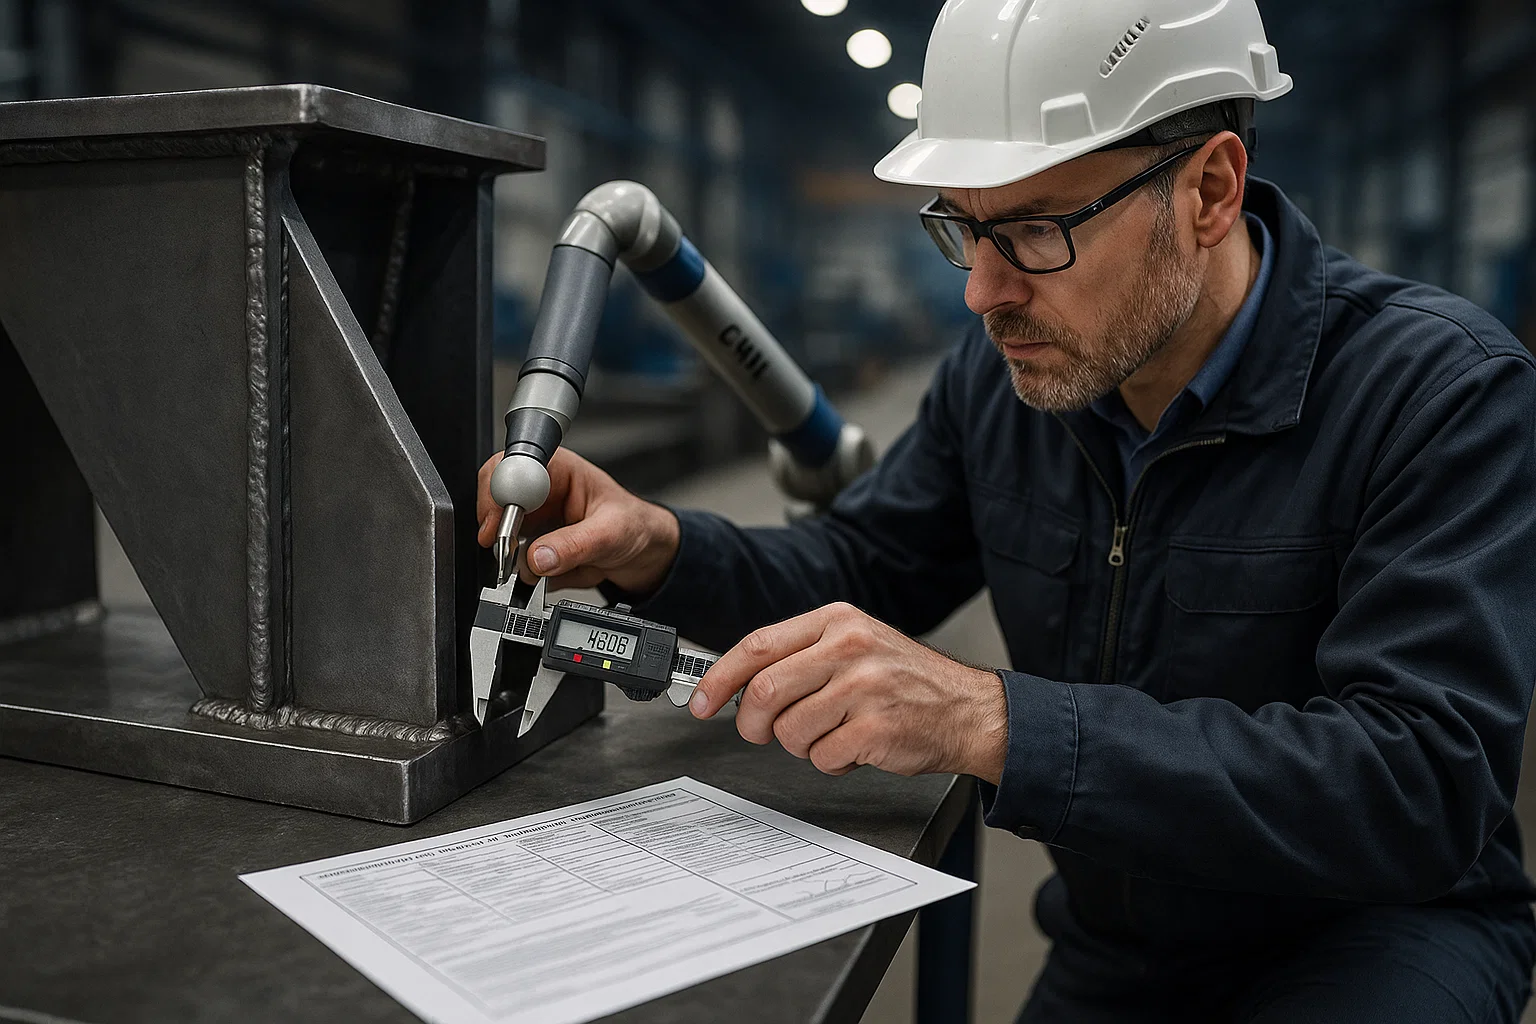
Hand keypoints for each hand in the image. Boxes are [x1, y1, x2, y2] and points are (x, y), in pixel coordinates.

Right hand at [476, 449, 680, 595]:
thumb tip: (537, 558)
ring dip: (513, 557)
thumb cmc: (634, 526)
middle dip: (499, 530)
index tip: (499, 525)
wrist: (643, 552)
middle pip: (495, 500)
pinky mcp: (532, 543)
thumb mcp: (611, 534)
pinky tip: (552, 572)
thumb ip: (574, 545)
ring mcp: (534, 518)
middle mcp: (541, 490)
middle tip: (510, 554)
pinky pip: (513, 560)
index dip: (499, 494)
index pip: (513, 467)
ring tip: (544, 568)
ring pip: (499, 534)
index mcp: (559, 470)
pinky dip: (525, 573)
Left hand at [692, 603, 1008, 783]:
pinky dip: (831, 762)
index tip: (701, 702)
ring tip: (830, 735)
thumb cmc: (906, 682)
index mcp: (837, 620)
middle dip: (753, 722)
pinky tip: (855, 747)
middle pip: (766, 690)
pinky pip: (823, 757)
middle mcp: (849, 647)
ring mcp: (864, 687)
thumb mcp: (855, 646)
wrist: (969, 710)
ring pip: (790, 730)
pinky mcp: (876, 728)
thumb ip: (802, 655)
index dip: (720, 678)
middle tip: (761, 732)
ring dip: (800, 745)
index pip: (758, 646)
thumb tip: (740, 683)